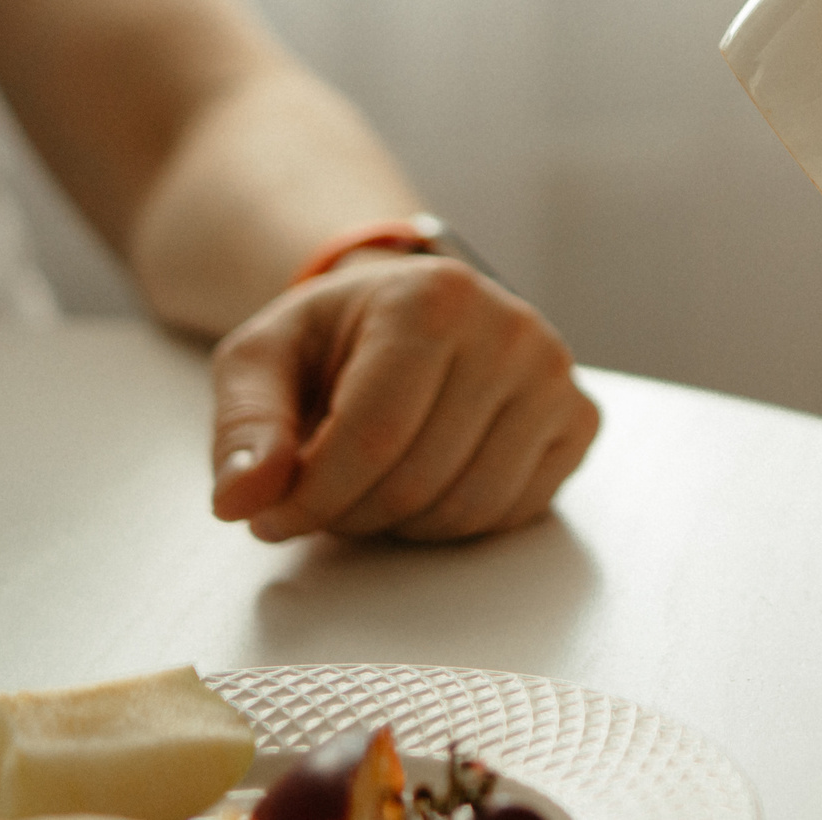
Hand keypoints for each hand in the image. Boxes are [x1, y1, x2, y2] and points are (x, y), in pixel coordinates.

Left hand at [207, 254, 600, 541]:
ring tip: (366, 491)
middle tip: (316, 502)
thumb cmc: (336, 339)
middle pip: (418, 480)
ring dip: (400, 525)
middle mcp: (511, 328)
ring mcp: (555, 375)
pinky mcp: (579, 419)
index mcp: (432, 297)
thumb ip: (244, 427)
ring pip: (468, 507)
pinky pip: (513, 512)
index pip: (372, 437)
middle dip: (349, 514)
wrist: (409, 314)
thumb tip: (242, 498)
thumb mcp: (262, 360)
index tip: (270, 517)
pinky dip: (456, 523)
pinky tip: (425, 485)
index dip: (310, 499)